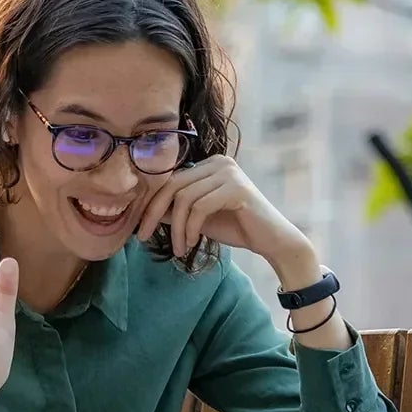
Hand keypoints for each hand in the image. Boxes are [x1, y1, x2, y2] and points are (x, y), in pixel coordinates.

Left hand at [134, 154, 308, 265]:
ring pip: (184, 199)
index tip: (138, 228)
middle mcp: (218, 162)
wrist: (272, 240)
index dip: (149, 203)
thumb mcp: (198, 218)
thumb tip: (143, 211)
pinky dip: (190, 228)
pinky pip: (200, 207)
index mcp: (208, 165)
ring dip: (176, 228)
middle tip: (142, 238)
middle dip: (153, 213)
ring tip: (179, 248)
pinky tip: (192, 242)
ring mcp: (229, 172)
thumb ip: (175, 210)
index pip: (169, 180)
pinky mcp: (236, 188)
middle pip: (172, 185)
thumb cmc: (236, 228)